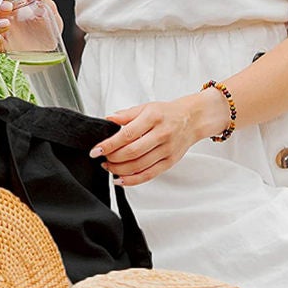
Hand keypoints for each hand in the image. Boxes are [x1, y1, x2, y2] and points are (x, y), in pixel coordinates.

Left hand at [90, 89, 228, 185]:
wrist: (192, 119)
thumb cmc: (167, 113)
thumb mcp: (146, 107)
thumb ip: (126, 115)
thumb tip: (108, 119)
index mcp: (153, 118)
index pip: (127, 134)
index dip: (109, 144)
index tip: (96, 150)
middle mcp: (161, 134)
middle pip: (132, 152)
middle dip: (112, 158)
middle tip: (102, 158)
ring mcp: (167, 150)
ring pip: (139, 166)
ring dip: (119, 169)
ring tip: (109, 167)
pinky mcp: (170, 162)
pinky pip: (148, 175)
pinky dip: (132, 180)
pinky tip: (120, 179)